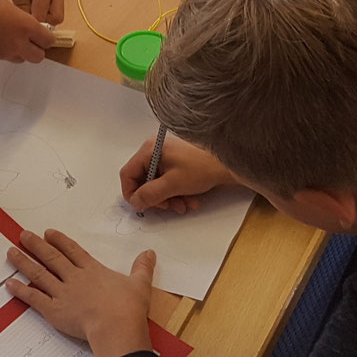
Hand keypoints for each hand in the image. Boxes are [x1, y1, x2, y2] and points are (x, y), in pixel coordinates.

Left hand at [0, 0, 65, 24]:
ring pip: (55, 14)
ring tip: (23, 8)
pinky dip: (42, 10)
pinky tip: (27, 4)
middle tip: (23, 16)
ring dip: (42, 16)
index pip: (44, 17)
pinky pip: (52, 7)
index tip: (18, 24)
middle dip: (41, 22)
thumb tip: (28, 23)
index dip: (31, 24)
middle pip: (57, 18)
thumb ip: (21, 5)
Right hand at [0, 0, 56, 62]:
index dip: (46, 37)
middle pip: (39, 57)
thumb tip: (27, 27)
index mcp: (25, 26)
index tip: (43, 32)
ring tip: (11, 38)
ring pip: (22, 59)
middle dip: (37, 49)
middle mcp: (17, 43)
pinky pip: (5, 58)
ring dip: (21, 51)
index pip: (48, 40)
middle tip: (31, 39)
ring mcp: (4, 53)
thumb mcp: (8, 6)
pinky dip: (5, 51)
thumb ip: (22, 20)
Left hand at [6, 229, 155, 356]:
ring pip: (39, 274)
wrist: (116, 326)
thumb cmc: (128, 307)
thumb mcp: (140, 283)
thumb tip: (149, 253)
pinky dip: (21, 291)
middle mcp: (74, 278)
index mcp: (93, 271)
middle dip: (36, 245)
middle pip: (52, 258)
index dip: (60, 241)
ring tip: (11, 251)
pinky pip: (33, 299)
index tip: (49, 232)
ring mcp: (62, 294)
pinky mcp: (54, 311)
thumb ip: (142, 267)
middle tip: (23, 235)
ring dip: (24, 262)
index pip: (73, 251)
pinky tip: (9, 283)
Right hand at [119, 136, 238, 213]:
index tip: (141, 207)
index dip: (132, 193)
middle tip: (169, 207)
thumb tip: (134, 202)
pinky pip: (168, 182)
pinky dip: (176, 194)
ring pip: (156, 184)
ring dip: (168, 199)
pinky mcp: (176, 164)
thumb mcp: (172, 184)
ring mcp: (166, 157)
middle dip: (156, 198)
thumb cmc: (201, 168)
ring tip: (184, 205)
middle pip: (143, 181)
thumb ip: (150, 194)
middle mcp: (155, 151)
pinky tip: (190, 200)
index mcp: (150, 149)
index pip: (128, 173)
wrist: (228, 164)